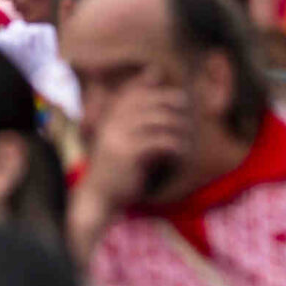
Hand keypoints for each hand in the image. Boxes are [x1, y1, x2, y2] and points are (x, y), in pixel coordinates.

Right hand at [79, 79, 192, 211]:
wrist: (98, 197)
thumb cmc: (116, 169)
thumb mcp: (121, 140)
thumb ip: (134, 119)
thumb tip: (151, 88)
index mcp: (110, 117)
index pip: (135, 93)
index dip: (158, 91)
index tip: (178, 98)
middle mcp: (112, 122)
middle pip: (148, 101)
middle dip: (171, 101)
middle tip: (187, 110)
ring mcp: (119, 136)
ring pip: (158, 119)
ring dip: (177, 126)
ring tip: (187, 137)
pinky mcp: (129, 153)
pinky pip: (160, 141)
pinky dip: (175, 145)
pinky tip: (181, 152)